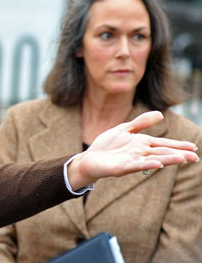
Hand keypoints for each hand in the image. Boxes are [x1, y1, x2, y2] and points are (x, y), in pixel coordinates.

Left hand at [68, 111, 199, 189]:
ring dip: (168, 159)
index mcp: (142, 144)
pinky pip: (138, 166)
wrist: (90, 158)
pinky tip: (158, 164)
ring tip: (183, 159)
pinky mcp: (123, 167)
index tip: (193, 147)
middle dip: (179, 154)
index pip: (163, 144)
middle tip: (195, 157)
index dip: (178, 145)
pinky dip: (148, 165)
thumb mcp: (124, 129)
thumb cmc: (107, 145)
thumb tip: (160, 114)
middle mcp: (140, 153)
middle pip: (162, 152)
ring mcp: (133, 161)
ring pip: (154, 160)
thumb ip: (141, 122)